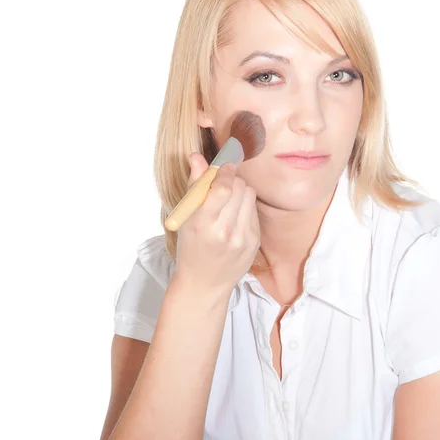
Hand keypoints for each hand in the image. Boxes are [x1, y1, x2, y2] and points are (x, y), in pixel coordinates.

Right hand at [173, 152, 259, 302]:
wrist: (204, 284)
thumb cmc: (190, 247)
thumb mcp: (185, 218)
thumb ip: (194, 185)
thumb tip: (197, 156)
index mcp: (203, 224)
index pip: (223, 188)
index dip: (225, 172)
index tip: (224, 167)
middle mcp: (225, 232)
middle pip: (240, 188)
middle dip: (232, 181)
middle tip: (223, 185)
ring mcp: (243, 239)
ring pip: (250, 196)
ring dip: (240, 192)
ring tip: (228, 202)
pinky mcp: (254, 243)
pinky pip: (254, 211)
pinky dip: (245, 208)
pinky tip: (234, 217)